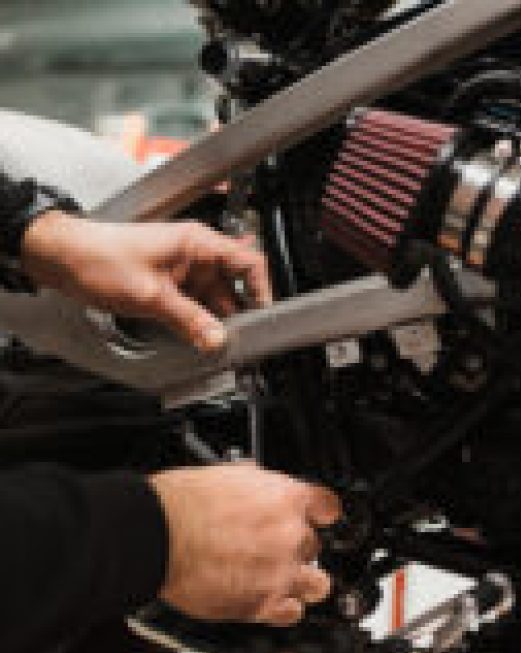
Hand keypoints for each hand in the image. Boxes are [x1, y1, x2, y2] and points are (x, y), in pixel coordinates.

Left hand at [21, 211, 271, 350]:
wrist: (60, 257)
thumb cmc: (99, 258)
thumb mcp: (151, 295)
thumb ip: (189, 320)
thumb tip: (217, 339)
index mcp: (197, 243)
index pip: (249, 263)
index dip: (262, 290)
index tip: (265, 316)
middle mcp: (194, 255)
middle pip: (233, 288)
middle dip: (236, 315)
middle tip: (238, 341)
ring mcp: (182, 271)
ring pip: (213, 301)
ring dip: (214, 322)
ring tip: (214, 344)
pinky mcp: (169, 285)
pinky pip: (195, 306)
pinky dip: (198, 322)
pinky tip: (197, 338)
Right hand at [149, 464, 340, 625]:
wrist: (156, 535)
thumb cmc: (181, 503)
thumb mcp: (232, 475)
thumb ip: (261, 488)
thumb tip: (264, 490)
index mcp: (286, 498)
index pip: (328, 506)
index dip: (322, 514)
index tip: (320, 518)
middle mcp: (290, 535)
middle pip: (315, 545)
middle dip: (297, 547)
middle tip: (274, 548)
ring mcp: (279, 572)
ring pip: (317, 584)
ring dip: (303, 581)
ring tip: (286, 579)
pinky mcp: (261, 604)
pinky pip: (292, 612)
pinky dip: (284, 608)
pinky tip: (273, 601)